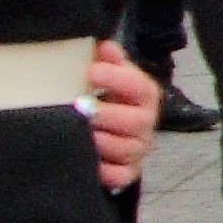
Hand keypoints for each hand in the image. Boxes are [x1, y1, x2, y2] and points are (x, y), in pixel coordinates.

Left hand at [83, 41, 155, 189]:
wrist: (116, 134)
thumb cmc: (110, 100)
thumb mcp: (113, 78)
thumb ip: (110, 62)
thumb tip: (104, 46)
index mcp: (146, 97)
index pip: (141, 87)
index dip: (118, 79)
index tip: (91, 71)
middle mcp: (147, 124)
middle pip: (135, 121)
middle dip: (104, 114)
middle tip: (78, 107)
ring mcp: (138, 150)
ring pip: (123, 149)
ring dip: (97, 141)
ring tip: (75, 132)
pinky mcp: (127, 173)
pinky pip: (117, 176)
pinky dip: (101, 170)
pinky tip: (85, 158)